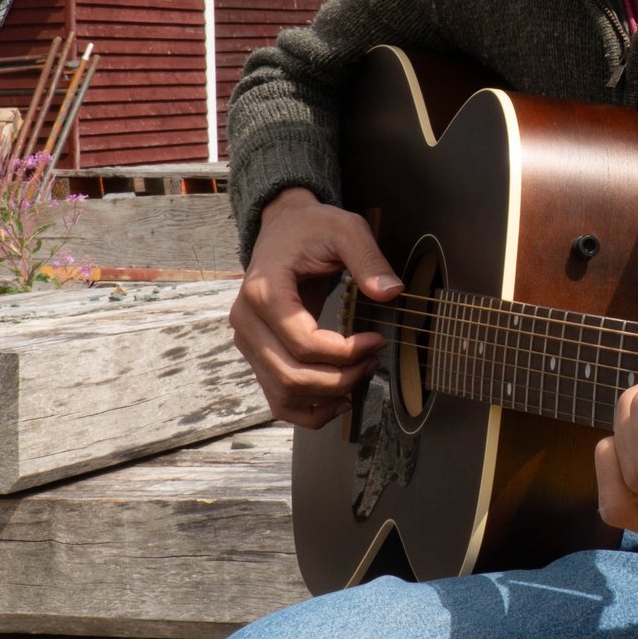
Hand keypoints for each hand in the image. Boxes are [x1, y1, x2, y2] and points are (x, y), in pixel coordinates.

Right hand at [230, 188, 401, 427]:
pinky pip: (277, 398)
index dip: (345, 351)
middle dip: (340, 378)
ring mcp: (248, 341)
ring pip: (282, 393)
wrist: (283, 229)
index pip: (302, 342)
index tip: (377, 340)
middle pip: (290, 375)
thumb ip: (368, 259)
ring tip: (361, 377)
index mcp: (264, 290)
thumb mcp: (346, 229)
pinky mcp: (256, 354)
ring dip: (327, 396)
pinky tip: (340, 401)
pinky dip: (308, 410)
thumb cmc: (313, 228)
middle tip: (372, 362)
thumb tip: (390, 292)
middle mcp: (247, 321)